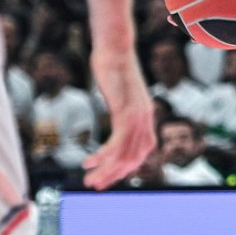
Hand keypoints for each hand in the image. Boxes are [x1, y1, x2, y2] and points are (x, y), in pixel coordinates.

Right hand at [83, 47, 154, 189]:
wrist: (115, 48)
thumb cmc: (113, 69)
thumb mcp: (121, 94)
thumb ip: (123, 110)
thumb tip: (118, 120)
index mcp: (147, 117)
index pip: (141, 153)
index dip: (125, 169)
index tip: (108, 178)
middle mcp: (146, 119)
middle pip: (133, 158)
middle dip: (113, 176)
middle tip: (94, 186)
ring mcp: (138, 116)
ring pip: (124, 154)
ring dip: (105, 170)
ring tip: (89, 179)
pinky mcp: (126, 111)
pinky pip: (117, 142)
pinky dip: (103, 155)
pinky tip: (89, 161)